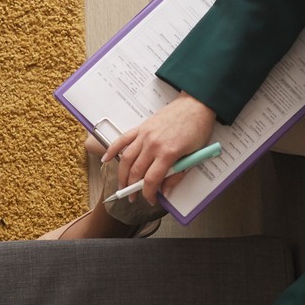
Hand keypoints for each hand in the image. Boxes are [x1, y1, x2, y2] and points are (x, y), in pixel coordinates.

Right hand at [104, 94, 218, 202]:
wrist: (196, 104)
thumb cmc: (198, 129)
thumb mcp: (194, 156)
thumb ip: (177, 175)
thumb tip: (165, 191)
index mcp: (168, 153)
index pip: (151, 180)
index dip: (148, 194)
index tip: (151, 200)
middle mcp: (153, 145)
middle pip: (136, 172)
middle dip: (133, 188)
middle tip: (134, 198)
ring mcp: (144, 135)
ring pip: (126, 159)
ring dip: (122, 175)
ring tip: (122, 186)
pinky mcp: (141, 127)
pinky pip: (122, 140)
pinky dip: (112, 150)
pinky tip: (106, 160)